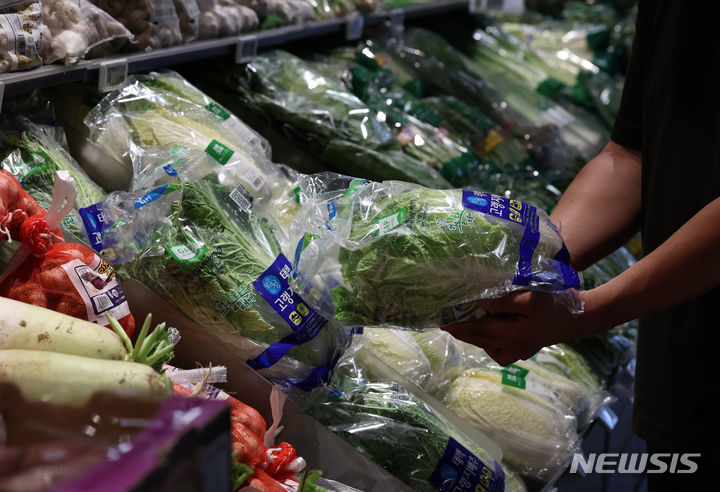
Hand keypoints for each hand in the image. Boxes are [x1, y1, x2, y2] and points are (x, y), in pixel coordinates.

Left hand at [443, 290, 601, 366]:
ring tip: (464, 328)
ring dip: (477, 339)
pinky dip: (492, 343)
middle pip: (483, 341)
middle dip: (464, 334)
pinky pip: (503, 350)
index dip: (459, 328)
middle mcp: (515, 346)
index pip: (479, 332)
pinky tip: (490, 335)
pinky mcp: (529, 346)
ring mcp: (522, 349)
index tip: (441, 323)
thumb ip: (503, 302)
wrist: (584, 317)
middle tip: (446, 325)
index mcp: (513, 335)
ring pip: (492, 348)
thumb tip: (479, 304)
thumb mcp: (530, 299)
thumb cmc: (557, 305)